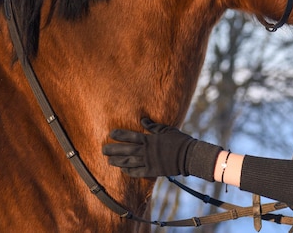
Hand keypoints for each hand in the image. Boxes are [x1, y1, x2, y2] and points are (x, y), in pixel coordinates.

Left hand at [103, 118, 221, 179]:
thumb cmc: (179, 140)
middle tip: (103, 150)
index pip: (131, 136)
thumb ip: (153, 126)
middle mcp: (147, 151)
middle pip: (126, 150)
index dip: (120, 135)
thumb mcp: (166, 130)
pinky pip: (138, 172)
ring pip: (129, 162)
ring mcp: (149, 162)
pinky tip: (123, 170)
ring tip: (109, 161)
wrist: (189, 156)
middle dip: (113, 149)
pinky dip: (129, 171)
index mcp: (150, 139)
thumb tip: (143, 120)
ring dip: (118, 161)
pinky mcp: (153, 171)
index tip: (111, 134)